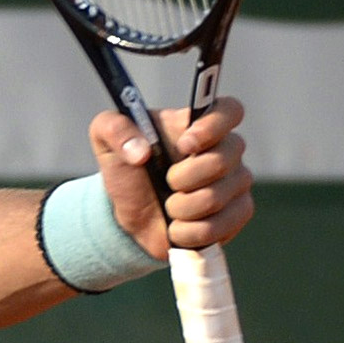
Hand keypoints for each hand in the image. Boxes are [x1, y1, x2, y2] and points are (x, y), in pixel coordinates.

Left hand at [93, 96, 254, 257]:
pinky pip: (220, 226)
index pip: (230, 110)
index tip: (185, 143)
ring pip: (216, 198)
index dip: (213, 126)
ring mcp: (237, 182)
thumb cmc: (126, 169)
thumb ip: (113, 128)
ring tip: (167, 207)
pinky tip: (176, 228)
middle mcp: (226, 150)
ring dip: (180, 208)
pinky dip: (188, 232)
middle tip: (165, 181)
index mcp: (199, 125)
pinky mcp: (238, 213)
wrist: (130, 214)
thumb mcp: (105, 139)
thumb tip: (140, 151)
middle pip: (223, 160)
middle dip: (183, 177)